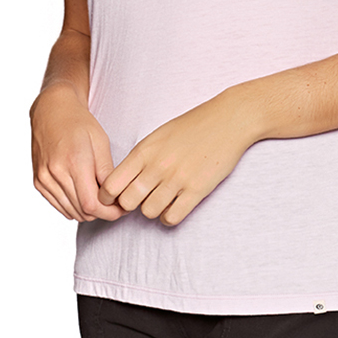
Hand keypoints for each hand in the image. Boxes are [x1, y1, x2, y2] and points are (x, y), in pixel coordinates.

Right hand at [31, 84, 126, 221]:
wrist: (52, 110)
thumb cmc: (80, 123)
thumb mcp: (101, 142)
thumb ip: (107, 171)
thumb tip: (115, 196)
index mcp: (74, 162)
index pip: (91, 204)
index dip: (110, 212)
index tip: (122, 208)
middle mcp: (55, 173)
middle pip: (82, 211)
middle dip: (103, 213)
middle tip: (116, 203)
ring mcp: (44, 179)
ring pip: (71, 212)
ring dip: (88, 211)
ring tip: (102, 198)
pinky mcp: (39, 182)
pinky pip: (59, 206)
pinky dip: (74, 206)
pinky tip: (85, 193)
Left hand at [98, 89, 255, 225]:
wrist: (228, 120)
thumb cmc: (193, 126)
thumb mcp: (159, 135)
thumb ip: (140, 158)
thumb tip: (122, 182)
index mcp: (144, 150)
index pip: (110, 185)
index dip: (108, 196)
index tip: (116, 196)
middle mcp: (157, 166)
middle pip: (127, 202)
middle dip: (130, 204)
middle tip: (141, 198)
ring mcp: (177, 179)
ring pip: (148, 212)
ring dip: (152, 209)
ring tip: (161, 199)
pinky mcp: (197, 190)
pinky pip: (171, 217)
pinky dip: (169, 216)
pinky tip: (175, 205)